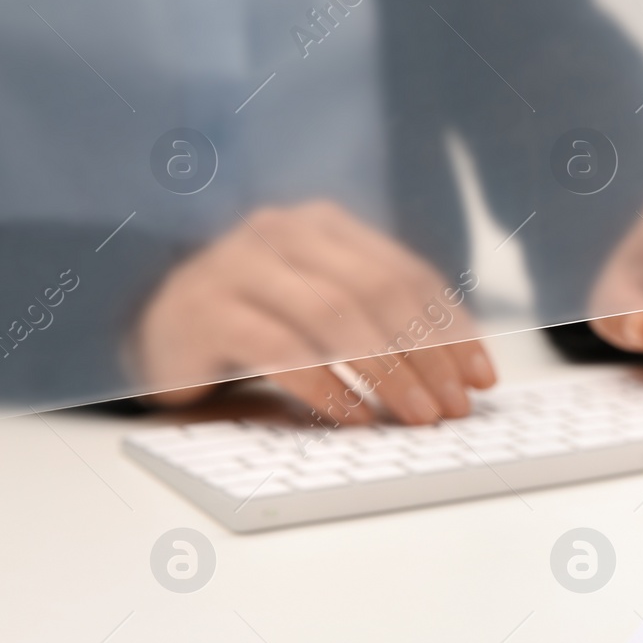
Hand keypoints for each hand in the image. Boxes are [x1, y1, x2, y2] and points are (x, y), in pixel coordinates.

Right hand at [133, 201, 495, 424]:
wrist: (160, 335)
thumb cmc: (260, 327)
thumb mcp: (328, 314)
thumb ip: (384, 323)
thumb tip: (463, 375)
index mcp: (325, 225)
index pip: (409, 274)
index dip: (453, 329)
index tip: (482, 379)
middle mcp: (282, 232)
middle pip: (379, 292)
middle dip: (427, 355)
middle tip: (453, 407)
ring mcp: (238, 265)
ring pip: (335, 316)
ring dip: (387, 373)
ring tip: (416, 416)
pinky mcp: (204, 310)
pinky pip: (280, 348)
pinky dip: (326, 386)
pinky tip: (354, 416)